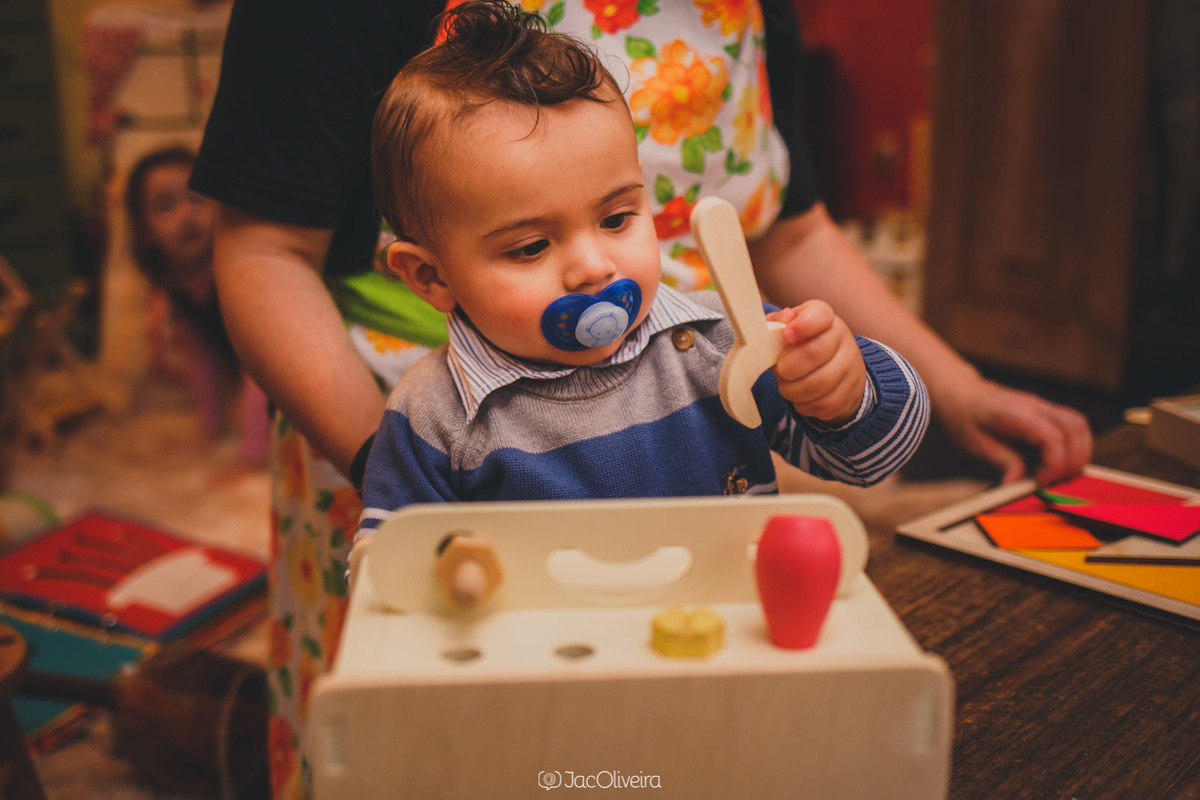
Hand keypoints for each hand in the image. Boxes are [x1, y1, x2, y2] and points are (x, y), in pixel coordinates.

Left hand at [768, 300, 866, 426]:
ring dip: (793, 390)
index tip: (785, 335)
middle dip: (788, 367)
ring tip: (787, 387)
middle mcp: (842, 338)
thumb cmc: (800, 346)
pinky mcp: (852, 391)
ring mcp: (851, 365)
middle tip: (780, 372)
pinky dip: (805, 405)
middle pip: (814, 353)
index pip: (819, 315)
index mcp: (825, 318)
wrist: (834, 368)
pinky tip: (800, 399)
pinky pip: (825, 404)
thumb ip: (778, 325)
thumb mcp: (787, 330)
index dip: (801, 326)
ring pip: (819, 384)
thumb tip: (784, 318)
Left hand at [936, 375, 1091, 484]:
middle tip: (1055, 481)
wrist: (962, 395)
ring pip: (1079, 425)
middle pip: (1074, 428)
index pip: (1051, 436)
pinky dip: (1075, 445)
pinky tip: (1060, 462)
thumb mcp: (974, 444)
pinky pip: (1073, 425)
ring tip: (1061, 474)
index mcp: (1014, 413)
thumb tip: (1016, 483)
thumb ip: (1000, 460)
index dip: (1054, 463)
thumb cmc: (965, 418)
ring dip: (1079, 452)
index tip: (1041, 481)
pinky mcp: (1047, 411)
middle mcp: (1034, 405)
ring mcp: (1043, 406)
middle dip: (1073, 460)